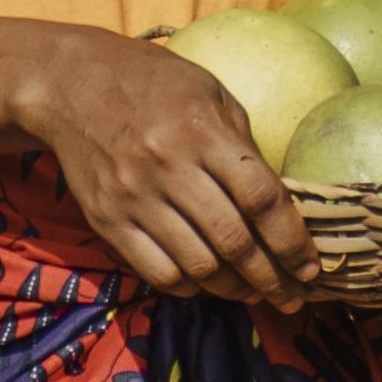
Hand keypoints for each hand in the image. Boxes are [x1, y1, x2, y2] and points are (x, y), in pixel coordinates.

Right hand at [12, 27, 319, 307]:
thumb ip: (243, 144)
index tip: (311, 267)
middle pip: (234, 241)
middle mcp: (169, 165)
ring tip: (254, 293)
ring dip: (234, 290)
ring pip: (198, 266)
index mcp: (203, 129)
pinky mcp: (107, 220)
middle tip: (292, 297)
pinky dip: (190, 287)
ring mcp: (134, 196)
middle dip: (272, 279)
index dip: (293, 240)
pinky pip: (158, 271)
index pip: (261, 198)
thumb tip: (278, 204)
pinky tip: (207, 283)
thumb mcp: (209, 92)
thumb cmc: (154, 83)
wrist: (70, 83)